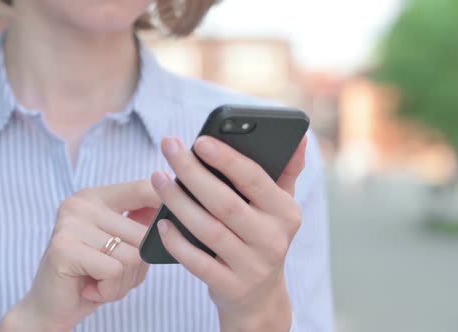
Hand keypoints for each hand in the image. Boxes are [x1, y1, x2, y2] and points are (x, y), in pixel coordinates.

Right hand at [0, 181, 160, 331]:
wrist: (52, 309)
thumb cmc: (93, 276)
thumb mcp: (123, 246)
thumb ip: (142, 226)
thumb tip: (173, 210)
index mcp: (97, 197)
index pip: (141, 188)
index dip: (166, 201)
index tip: (177, 216)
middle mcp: (81, 204)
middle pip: (143, 233)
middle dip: (138, 267)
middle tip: (112, 276)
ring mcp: (70, 223)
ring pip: (132, 255)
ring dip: (123, 282)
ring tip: (99, 283)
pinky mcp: (64, 248)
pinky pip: (114, 270)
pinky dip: (109, 290)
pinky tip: (90, 289)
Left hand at [151, 136, 306, 331]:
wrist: (260, 297)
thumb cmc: (263, 237)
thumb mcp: (280, 208)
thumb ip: (286, 173)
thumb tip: (298, 140)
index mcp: (285, 213)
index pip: (255, 180)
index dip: (227, 159)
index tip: (200, 140)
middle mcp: (272, 240)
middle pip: (225, 203)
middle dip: (193, 173)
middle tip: (169, 147)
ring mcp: (251, 266)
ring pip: (208, 230)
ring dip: (178, 202)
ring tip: (158, 178)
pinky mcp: (230, 287)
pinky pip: (197, 262)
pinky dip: (177, 243)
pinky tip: (161, 224)